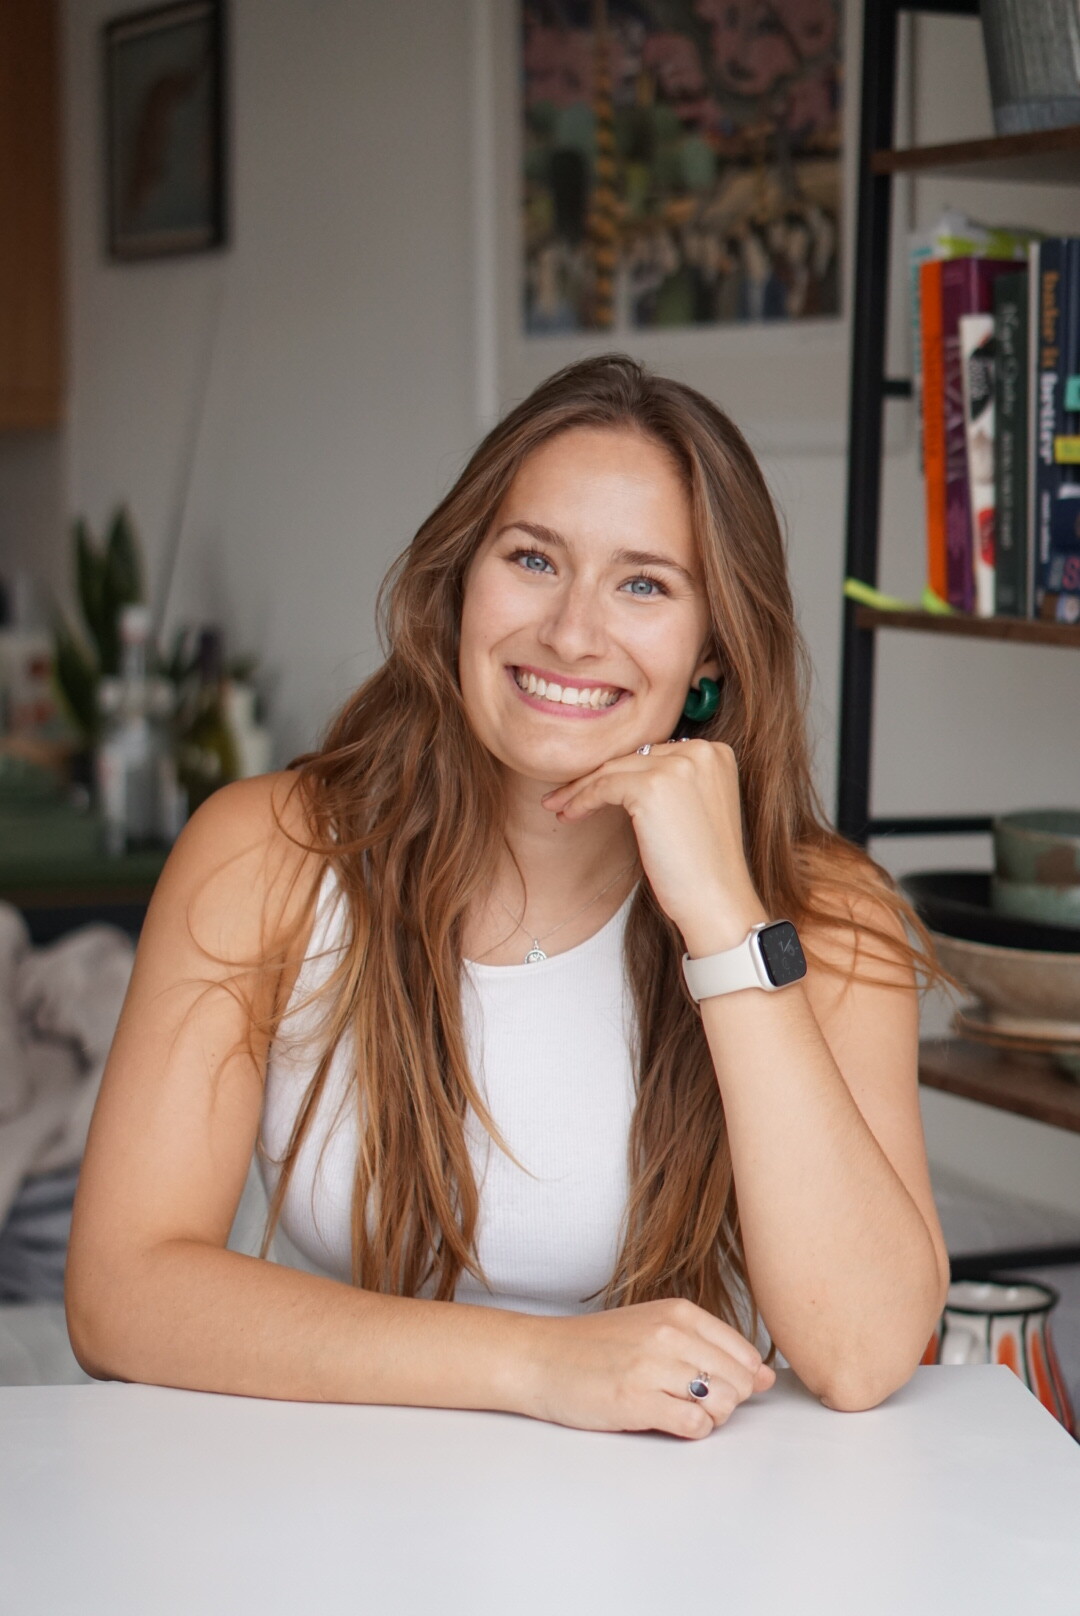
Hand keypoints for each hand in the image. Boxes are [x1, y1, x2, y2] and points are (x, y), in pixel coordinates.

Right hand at [524, 1297, 775, 1439]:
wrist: (540, 1358)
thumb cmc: (596, 1347)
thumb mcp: (654, 1328)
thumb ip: (710, 1347)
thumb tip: (766, 1376)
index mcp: (678, 1312)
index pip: (743, 1352)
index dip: (740, 1379)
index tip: (717, 1386)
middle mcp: (669, 1333)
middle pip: (738, 1381)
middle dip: (728, 1401)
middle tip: (694, 1402)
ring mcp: (652, 1366)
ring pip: (722, 1403)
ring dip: (710, 1417)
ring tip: (681, 1410)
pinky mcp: (635, 1401)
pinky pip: (694, 1425)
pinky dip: (692, 1430)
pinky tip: (668, 1420)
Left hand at [541, 739, 766, 950]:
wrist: (717, 899)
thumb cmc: (704, 866)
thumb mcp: (696, 808)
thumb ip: (674, 783)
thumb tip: (626, 776)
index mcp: (715, 752)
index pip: (653, 753)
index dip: (620, 771)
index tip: (594, 786)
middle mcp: (700, 751)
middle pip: (632, 758)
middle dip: (595, 777)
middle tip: (564, 795)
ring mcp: (677, 766)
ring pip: (613, 770)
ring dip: (580, 789)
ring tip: (558, 806)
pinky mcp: (652, 786)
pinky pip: (603, 787)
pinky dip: (581, 800)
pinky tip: (569, 815)